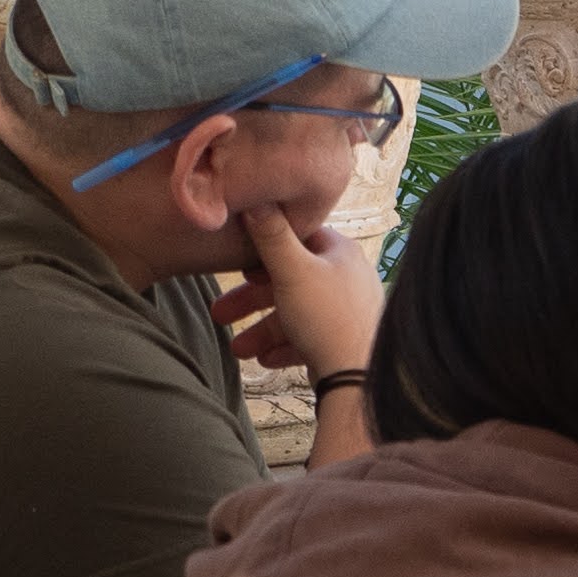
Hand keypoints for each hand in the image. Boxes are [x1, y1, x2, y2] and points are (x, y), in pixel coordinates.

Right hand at [216, 205, 382, 380]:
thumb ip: (271, 236)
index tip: (239, 263)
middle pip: (289, 282)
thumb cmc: (326, 318)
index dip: (266, 248)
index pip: (299, 239)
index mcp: (340, 253)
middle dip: (251, 302)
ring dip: (262, 331)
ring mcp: (347, 312)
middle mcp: (347, 279)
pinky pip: (308, 340)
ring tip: (237, 351)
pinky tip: (265, 360)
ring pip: (295, 315)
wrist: (359, 378)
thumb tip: (256, 198)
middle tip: (218, 314)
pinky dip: (285, 348)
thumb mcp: (292, 271)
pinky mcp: (344, 341)